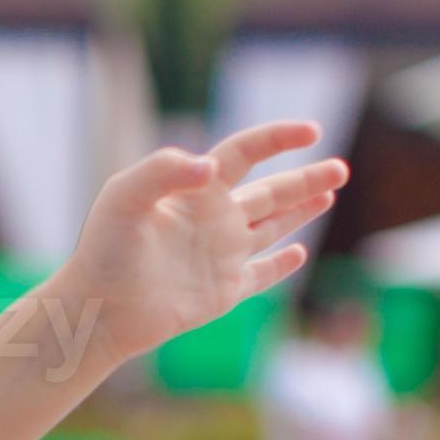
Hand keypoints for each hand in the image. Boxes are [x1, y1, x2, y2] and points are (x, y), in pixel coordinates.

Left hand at [49, 121, 348, 369]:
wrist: (98, 309)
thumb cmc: (104, 249)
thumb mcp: (124, 198)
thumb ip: (163, 171)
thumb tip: (210, 167)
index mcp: (197, 191)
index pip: (246, 153)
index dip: (277, 139)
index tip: (310, 131)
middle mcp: (214, 219)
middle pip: (271, 191)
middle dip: (307, 179)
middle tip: (341, 169)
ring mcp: (221, 256)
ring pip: (272, 227)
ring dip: (302, 210)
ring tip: (330, 192)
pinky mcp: (223, 293)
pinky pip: (260, 275)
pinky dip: (281, 265)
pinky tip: (298, 253)